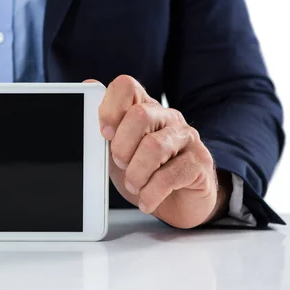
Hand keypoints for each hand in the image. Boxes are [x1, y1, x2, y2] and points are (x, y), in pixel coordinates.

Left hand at [89, 76, 229, 228]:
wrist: (176, 204)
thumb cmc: (144, 173)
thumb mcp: (116, 151)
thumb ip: (104, 126)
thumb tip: (88, 85)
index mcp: (143, 108)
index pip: (126, 86)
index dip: (110, 108)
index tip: (104, 133)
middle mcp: (167, 117)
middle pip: (140, 115)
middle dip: (122, 147)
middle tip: (121, 165)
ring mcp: (186, 137)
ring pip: (155, 146)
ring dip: (136, 174)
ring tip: (135, 185)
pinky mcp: (200, 162)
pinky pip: (171, 174)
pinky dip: (151, 192)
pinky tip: (147, 198)